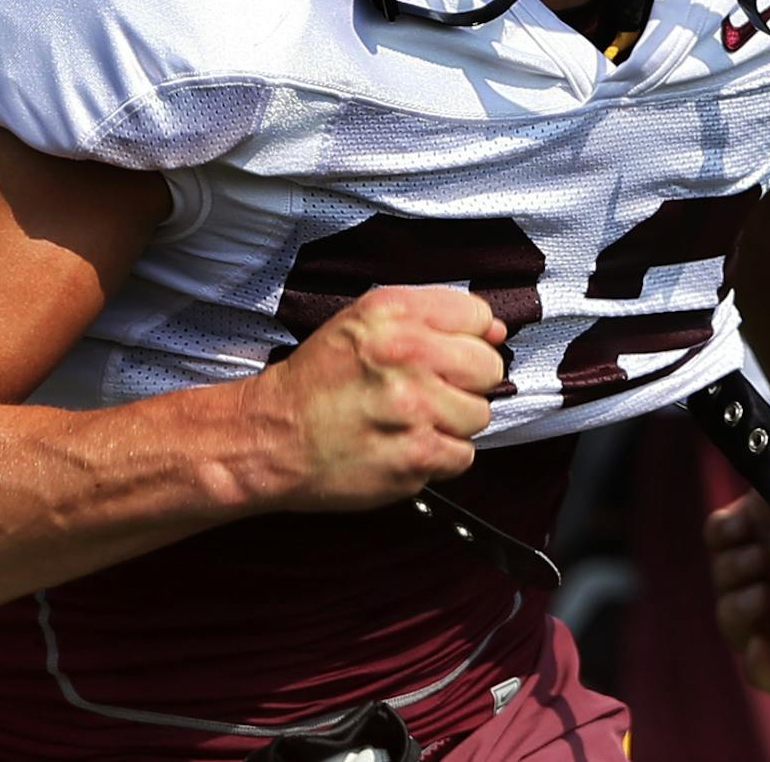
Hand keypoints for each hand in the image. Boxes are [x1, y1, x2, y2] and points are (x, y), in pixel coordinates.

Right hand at [252, 285, 507, 511]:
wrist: (274, 436)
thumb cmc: (317, 381)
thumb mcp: (360, 322)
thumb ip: (427, 317)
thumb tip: (495, 330)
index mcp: (391, 312)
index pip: (477, 315)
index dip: (466, 337)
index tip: (446, 353)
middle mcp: (405, 353)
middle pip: (488, 366)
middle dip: (464, 381)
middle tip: (426, 390)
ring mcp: (414, 407)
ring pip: (479, 414)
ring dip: (451, 422)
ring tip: (409, 420)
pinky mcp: (417, 456)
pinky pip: (463, 455)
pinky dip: (439, 456)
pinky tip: (405, 445)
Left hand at [707, 489, 769, 748]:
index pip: (765, 671)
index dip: (758, 661)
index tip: (764, 643)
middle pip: (733, 624)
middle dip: (744, 601)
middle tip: (769, 583)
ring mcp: (767, 561)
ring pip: (721, 578)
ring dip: (739, 561)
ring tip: (767, 546)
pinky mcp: (749, 526)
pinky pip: (715, 539)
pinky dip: (730, 527)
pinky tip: (754, 518)